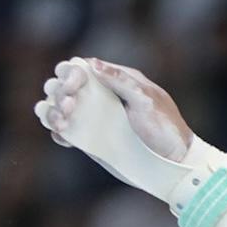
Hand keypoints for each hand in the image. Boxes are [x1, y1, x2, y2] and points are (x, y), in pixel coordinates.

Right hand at [31, 58, 200, 197]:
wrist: (173, 162)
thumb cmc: (166, 127)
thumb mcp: (146, 100)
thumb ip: (121, 81)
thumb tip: (91, 64)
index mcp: (116, 81)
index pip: (81, 68)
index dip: (70, 74)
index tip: (73, 88)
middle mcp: (102, 97)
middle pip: (65, 86)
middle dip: (59, 92)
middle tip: (70, 106)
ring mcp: (95, 119)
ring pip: (60, 107)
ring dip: (52, 110)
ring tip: (62, 122)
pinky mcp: (91, 140)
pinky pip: (65, 131)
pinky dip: (56, 130)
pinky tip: (62, 133)